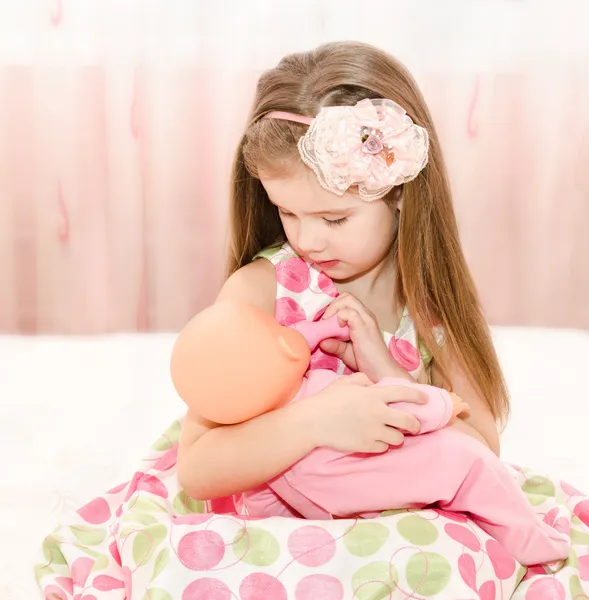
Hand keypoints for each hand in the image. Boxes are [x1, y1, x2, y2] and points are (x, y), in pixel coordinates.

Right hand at [304, 372, 425, 452]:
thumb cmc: (327, 399)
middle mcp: (378, 412)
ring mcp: (373, 431)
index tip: (425, 400)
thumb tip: (372, 384)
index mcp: (374, 394)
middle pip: (408, 421)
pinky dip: (381, 444)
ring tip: (390, 434)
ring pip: (398, 438)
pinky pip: (383, 447)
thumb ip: (363, 380)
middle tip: (414, 426)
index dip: (417, 396)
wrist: (313, 421)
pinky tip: (374, 440)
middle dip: (415, 424)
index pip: (403, 393)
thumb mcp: (345, 382)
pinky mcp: (366, 445)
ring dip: (396, 436)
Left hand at [320, 292, 408, 382]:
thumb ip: (334, 345)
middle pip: (347, 296)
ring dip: (334, 309)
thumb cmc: (367, 362)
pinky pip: (348, 312)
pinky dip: (339, 318)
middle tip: (326, 322)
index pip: (347, 302)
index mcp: (363, 318)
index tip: (326, 322)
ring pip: (347, 299)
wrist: (382, 372)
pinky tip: (337, 331)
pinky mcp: (364, 326)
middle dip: (332, 306)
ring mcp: (366, 319)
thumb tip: (321, 341)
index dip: (334, 308)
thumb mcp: (346, 352)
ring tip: (330, 324)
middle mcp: (366, 315)